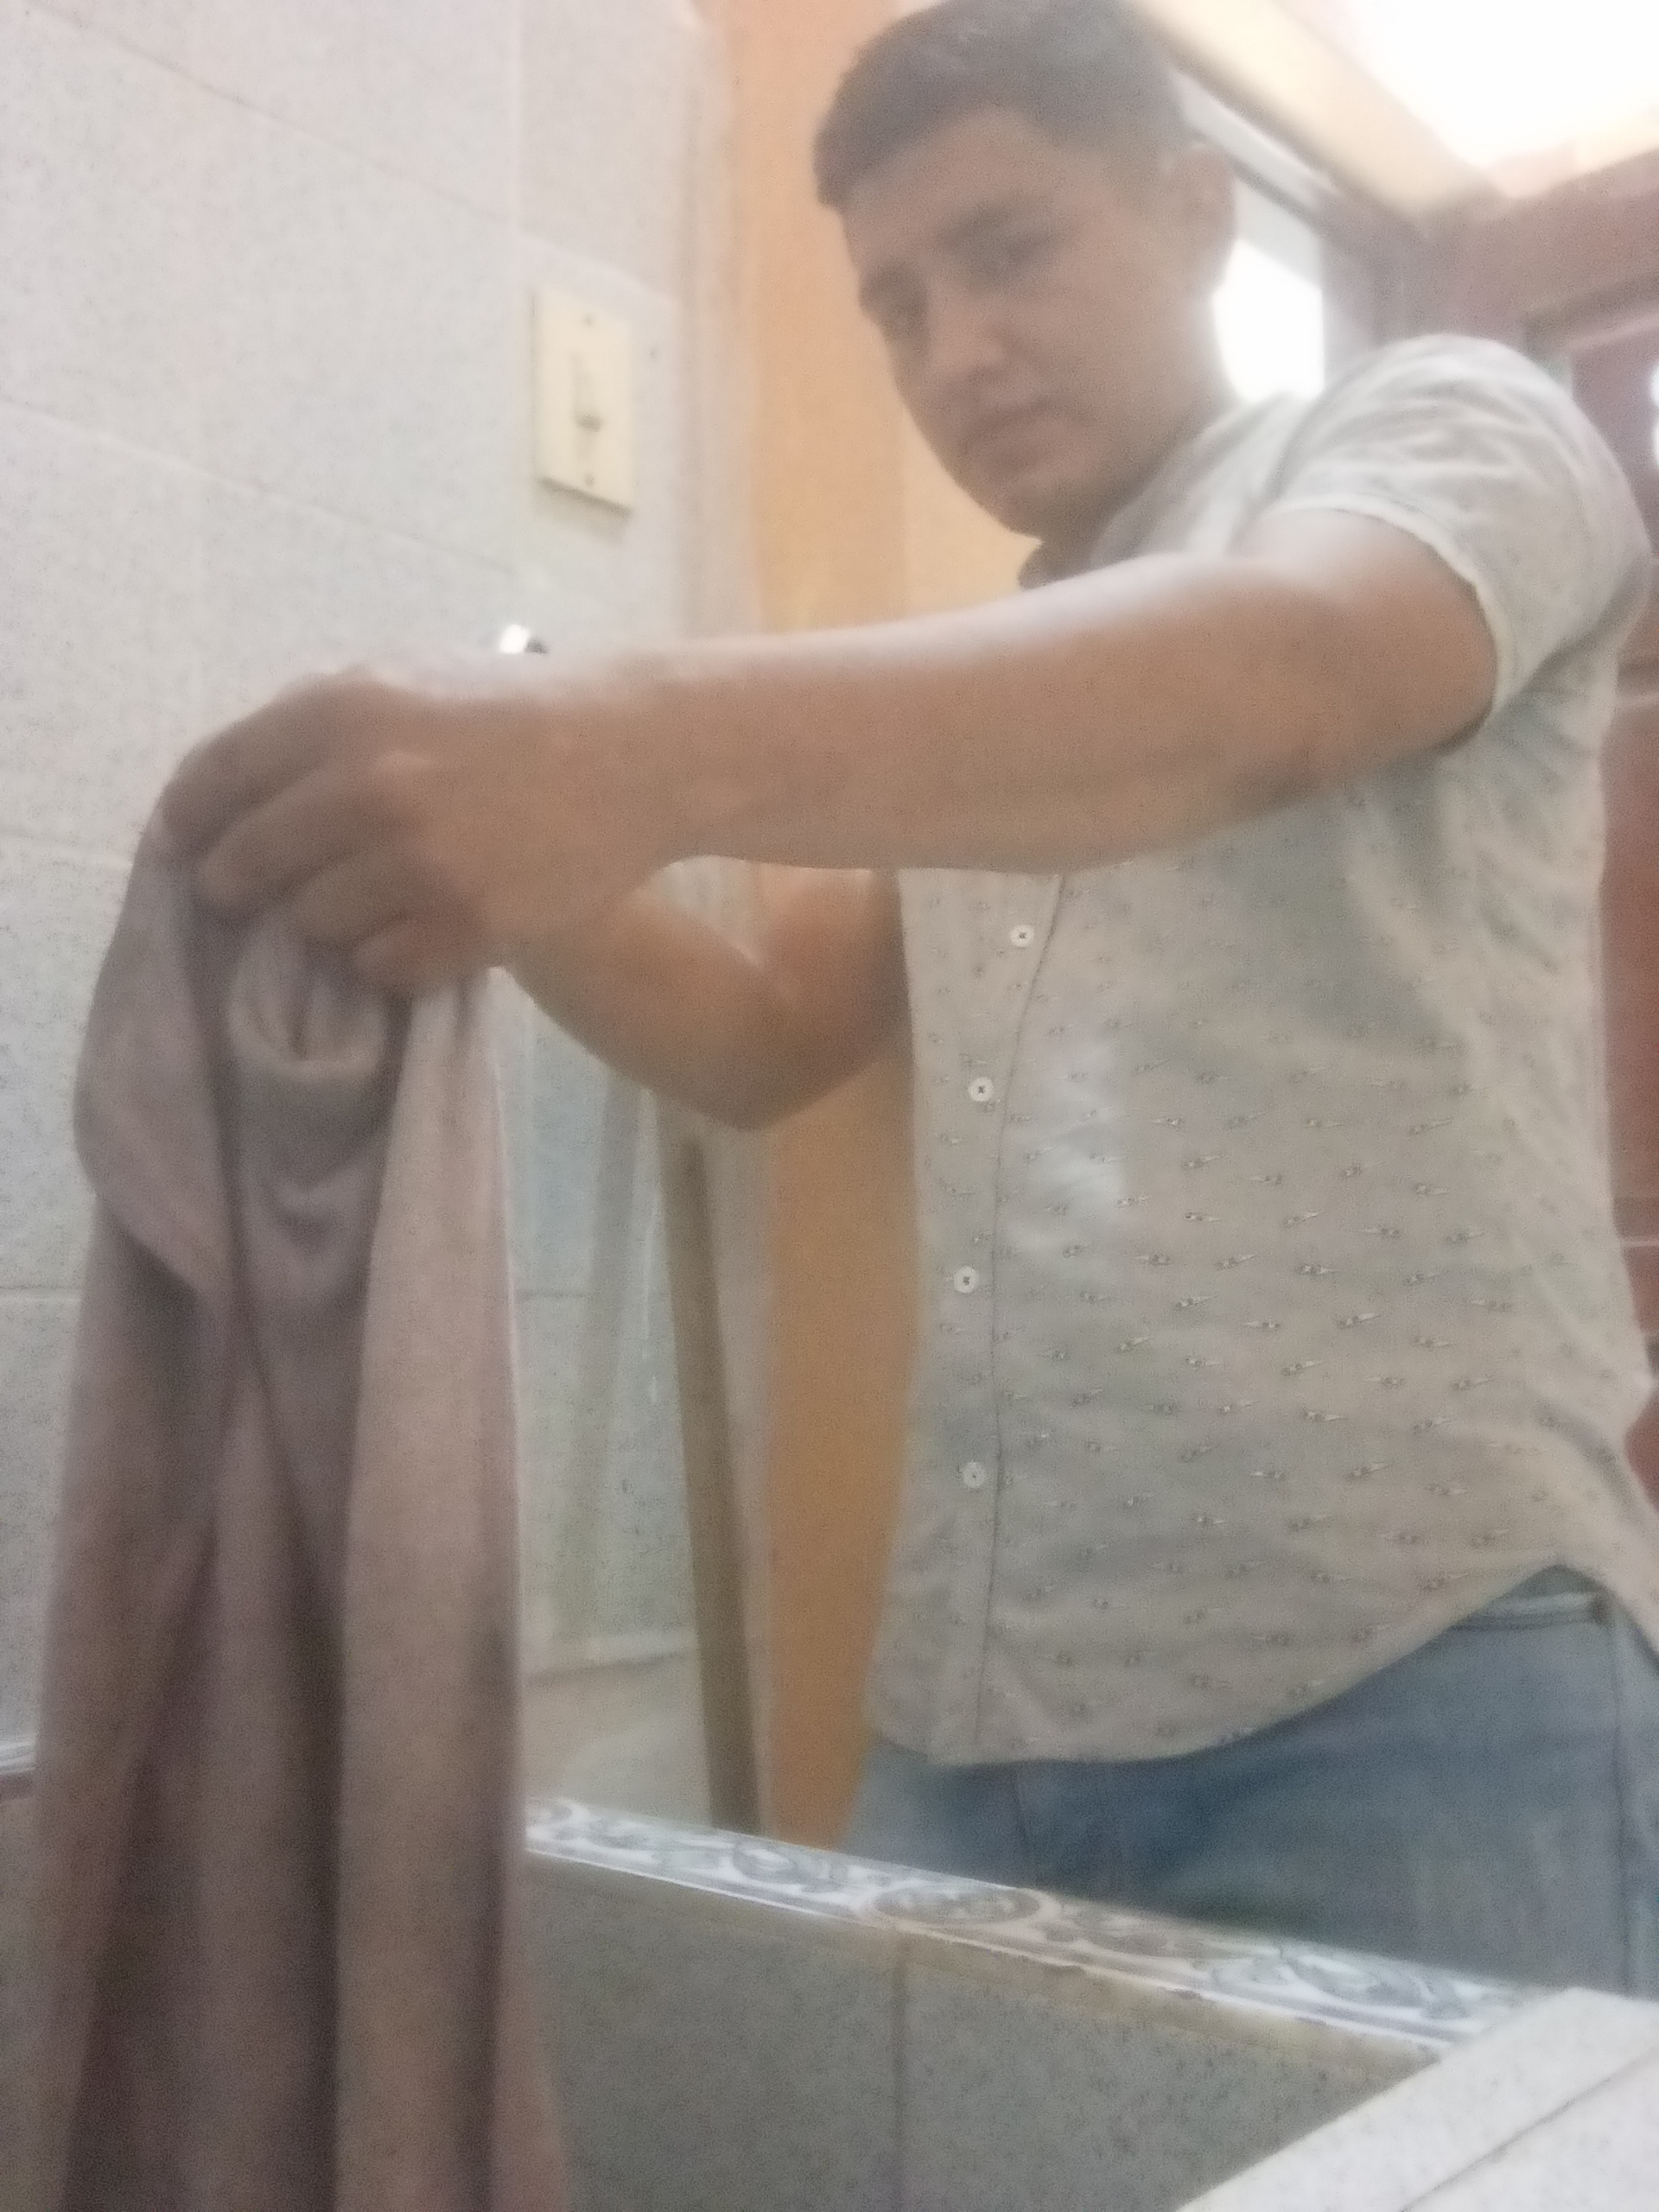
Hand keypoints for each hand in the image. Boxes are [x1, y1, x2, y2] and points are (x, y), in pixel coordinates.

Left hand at [161, 654, 675, 993]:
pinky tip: (428, 924)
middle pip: (246, 869)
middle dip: (243, 889)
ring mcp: (417, 861)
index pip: (211, 782)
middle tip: (257, 898)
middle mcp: (367, 786)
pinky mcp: (467, 924)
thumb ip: (314, 728)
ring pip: (314, 928)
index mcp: (339, 711)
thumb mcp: (403, 683)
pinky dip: (394, 957)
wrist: (634, 754)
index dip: (187, 826)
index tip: (185, 851)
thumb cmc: (511, 713)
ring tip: (377, 900)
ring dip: (332, 924)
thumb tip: (223, 799)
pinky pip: (382, 969)